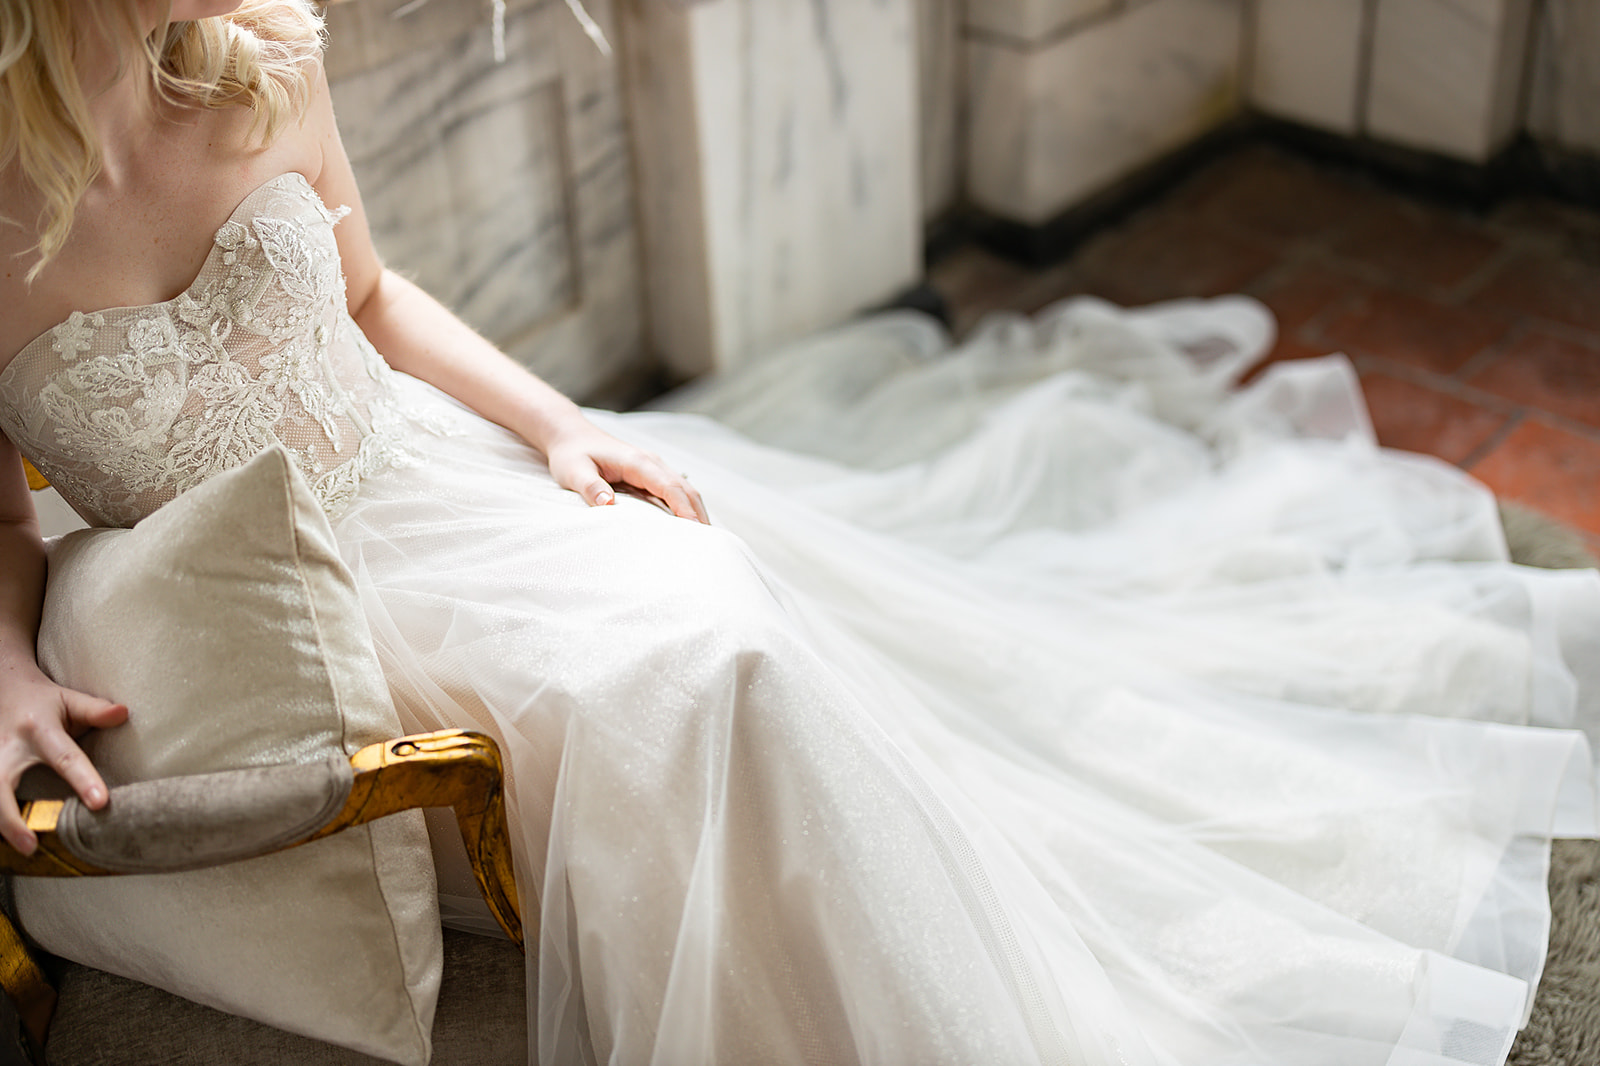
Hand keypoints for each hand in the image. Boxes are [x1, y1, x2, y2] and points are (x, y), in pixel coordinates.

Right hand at [0, 665, 127, 853]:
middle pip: (1, 784)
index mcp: (39, 730)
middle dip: (11, 817)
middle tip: (31, 844)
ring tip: (21, 849)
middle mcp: (9, 747)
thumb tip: (124, 713)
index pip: (64, 758)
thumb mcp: (69, 698)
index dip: (82, 780)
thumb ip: (95, 710)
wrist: (3, 686)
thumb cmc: (44, 700)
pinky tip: (6, 840)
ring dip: (1, 823)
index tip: (100, 803)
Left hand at [542, 420, 709, 524]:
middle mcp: (651, 463)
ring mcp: (653, 468)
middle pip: (685, 489)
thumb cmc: (571, 455)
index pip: (669, 486)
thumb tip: (608, 504)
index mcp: (637, 462)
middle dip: (699, 514)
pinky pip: (675, 491)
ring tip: (707, 540)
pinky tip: (690, 527)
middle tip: (711, 544)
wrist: (571, 436)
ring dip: (697, 512)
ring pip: (685, 490)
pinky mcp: (650, 475)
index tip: (695, 529)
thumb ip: (590, 487)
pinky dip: (687, 507)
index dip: (684, 508)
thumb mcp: (574, 472)